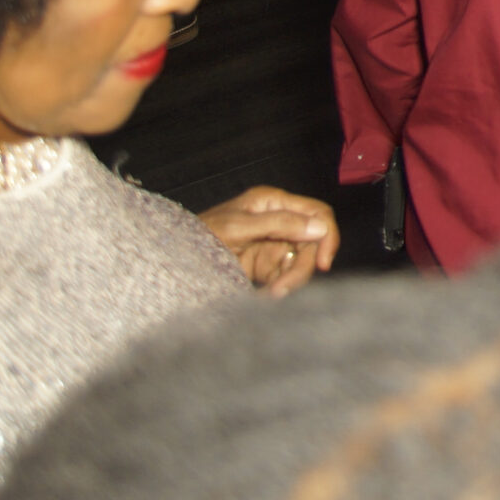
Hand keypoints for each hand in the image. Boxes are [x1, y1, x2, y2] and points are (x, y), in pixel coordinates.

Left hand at [199, 186, 338, 296]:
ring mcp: (272, 244)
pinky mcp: (265, 266)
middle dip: (301, 268)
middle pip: (311, 243)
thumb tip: (320, 227)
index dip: (326, 236)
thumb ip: (280, 224)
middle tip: (282, 290)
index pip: (317, 213)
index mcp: (273, 202)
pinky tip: (262, 297)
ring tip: (268, 296)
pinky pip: (285, 277)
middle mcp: (278, 221)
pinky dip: (278, 290)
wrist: (173, 261)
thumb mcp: (239, 227)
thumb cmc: (200, 234)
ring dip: (288, 282)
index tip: (322, 264)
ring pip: (300, 263)